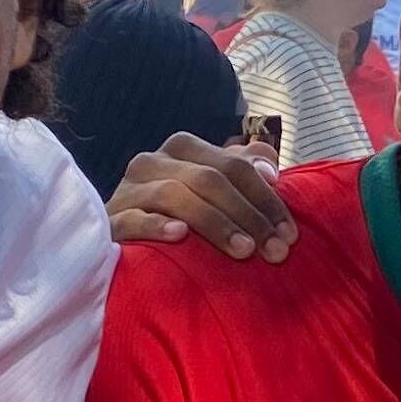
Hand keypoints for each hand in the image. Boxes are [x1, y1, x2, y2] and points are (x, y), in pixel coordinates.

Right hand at [108, 130, 294, 258]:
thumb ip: (244, 173)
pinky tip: (180, 237)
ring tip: (244, 251)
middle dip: (249, 215)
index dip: (267, 198)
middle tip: (275, 251)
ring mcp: (128, 190)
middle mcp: (153, 162)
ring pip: (175, 195)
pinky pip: (132, 218)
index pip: (233, 166)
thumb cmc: (179, 219)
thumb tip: (271, 170)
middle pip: (209, 179)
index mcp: (182, 149)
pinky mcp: (110, 219)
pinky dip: (157, 226)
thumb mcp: (215, 193)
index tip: (290, 234)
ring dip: (215, 223)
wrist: (124, 244)